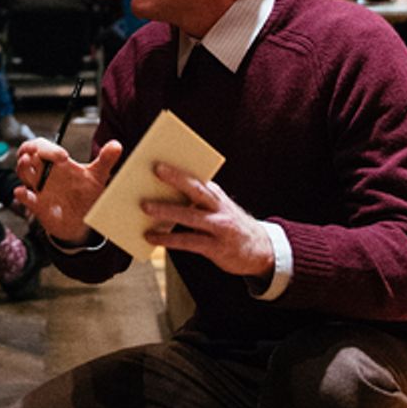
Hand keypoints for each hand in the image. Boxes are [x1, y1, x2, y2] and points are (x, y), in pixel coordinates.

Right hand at [14, 137, 122, 244]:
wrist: (83, 220)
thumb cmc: (86, 194)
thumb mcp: (97, 176)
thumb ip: (105, 160)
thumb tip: (117, 145)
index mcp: (56, 162)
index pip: (42, 146)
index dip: (48, 147)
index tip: (63, 156)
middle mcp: (45, 172)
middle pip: (27, 154)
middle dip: (28, 150)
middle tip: (35, 151)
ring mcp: (39, 188)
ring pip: (23, 173)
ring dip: (23, 168)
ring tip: (28, 163)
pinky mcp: (37, 205)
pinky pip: (25, 198)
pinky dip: (23, 195)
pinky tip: (23, 192)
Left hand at [141, 162, 273, 279]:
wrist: (261, 251)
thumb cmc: (230, 226)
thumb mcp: (218, 208)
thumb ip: (198, 200)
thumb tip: (164, 193)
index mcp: (216, 195)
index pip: (197, 178)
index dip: (180, 168)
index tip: (163, 156)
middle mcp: (219, 208)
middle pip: (197, 189)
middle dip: (176, 178)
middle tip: (156, 169)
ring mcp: (219, 227)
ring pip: (190, 216)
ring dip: (167, 210)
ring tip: (145, 207)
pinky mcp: (216, 247)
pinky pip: (188, 241)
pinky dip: (168, 239)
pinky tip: (152, 237)